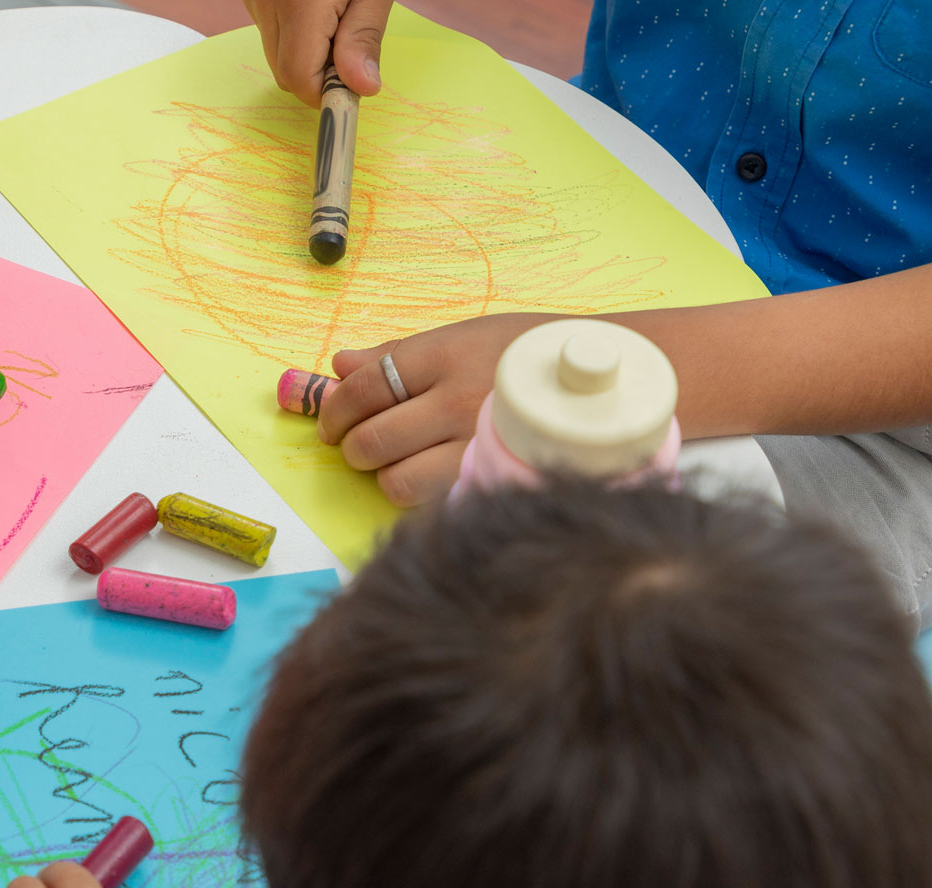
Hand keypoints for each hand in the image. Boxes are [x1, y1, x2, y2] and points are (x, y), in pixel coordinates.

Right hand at [244, 0, 393, 105]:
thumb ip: (363, 37)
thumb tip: (362, 88)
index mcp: (299, 6)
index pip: (298, 78)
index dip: (327, 91)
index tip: (353, 83)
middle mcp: (266, 6)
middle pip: (284, 73)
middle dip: (317, 73)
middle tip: (347, 41)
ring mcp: (254, 2)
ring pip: (275, 55)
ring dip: (304, 53)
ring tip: (332, 16)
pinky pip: (270, 33)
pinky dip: (292, 33)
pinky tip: (312, 8)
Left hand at [319, 312, 558, 505]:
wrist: (605, 379)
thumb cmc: (526, 353)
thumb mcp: (464, 335)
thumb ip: (398, 353)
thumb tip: (339, 364)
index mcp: (445, 356)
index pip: (364, 387)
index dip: (335, 409)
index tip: (333, 421)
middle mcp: (458, 400)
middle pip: (370, 439)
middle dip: (353, 446)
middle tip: (361, 444)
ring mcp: (477, 445)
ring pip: (395, 480)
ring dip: (386, 475)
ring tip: (400, 462)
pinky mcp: (493, 480)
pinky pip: (430, 502)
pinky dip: (421, 494)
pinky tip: (432, 476)